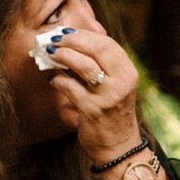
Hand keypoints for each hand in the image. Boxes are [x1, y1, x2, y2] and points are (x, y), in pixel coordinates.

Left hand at [41, 27, 142, 159]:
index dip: (84, 35)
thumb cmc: (113, 112)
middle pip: (97, 49)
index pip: (107, 43)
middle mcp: (122, 82)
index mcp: (129, 72)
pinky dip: (58, 80)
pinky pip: (70, 87)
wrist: (119, 147)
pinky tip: (52, 79)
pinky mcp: (92, 110)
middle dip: (72, 41)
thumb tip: (73, 44)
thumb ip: (102, 66)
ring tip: (50, 54)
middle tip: (55, 40)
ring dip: (63, 56)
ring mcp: (108, 96)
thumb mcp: (116, 86)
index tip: (67, 32)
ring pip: (83, 65)